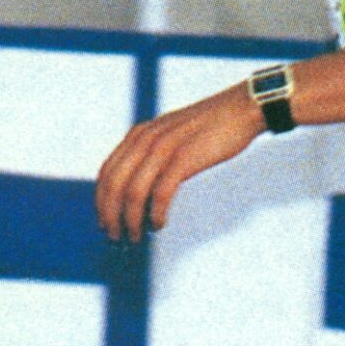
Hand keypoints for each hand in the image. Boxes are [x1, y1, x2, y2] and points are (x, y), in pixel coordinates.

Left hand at [95, 84, 265, 241]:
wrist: (242, 108)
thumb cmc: (213, 125)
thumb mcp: (172, 132)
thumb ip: (154, 150)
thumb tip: (144, 182)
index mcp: (139, 134)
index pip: (107, 173)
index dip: (102, 201)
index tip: (106, 221)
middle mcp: (145, 140)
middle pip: (114, 185)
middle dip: (111, 216)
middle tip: (116, 237)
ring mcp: (164, 148)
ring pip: (133, 192)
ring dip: (131, 220)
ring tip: (136, 236)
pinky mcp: (184, 158)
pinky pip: (161, 193)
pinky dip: (156, 213)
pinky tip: (159, 224)